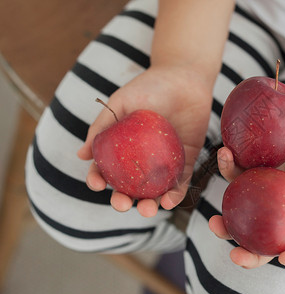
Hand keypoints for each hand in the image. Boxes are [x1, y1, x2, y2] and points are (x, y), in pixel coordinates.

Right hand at [78, 65, 212, 216]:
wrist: (185, 77)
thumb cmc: (151, 86)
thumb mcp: (122, 101)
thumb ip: (102, 125)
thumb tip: (82, 155)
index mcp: (123, 146)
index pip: (106, 168)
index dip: (98, 179)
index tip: (97, 184)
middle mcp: (142, 158)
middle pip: (130, 187)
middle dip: (123, 201)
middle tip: (123, 204)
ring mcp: (164, 161)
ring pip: (155, 191)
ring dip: (150, 205)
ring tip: (149, 209)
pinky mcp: (187, 161)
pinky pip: (181, 182)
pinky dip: (175, 195)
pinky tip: (170, 201)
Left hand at [209, 110, 284, 269]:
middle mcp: (276, 213)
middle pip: (258, 240)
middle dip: (243, 251)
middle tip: (234, 254)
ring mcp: (261, 194)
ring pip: (239, 212)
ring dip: (224, 220)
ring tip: (214, 220)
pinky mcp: (251, 171)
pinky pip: (235, 172)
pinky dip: (227, 166)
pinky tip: (224, 156)